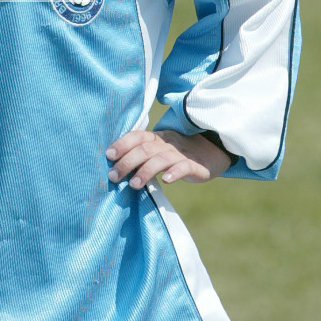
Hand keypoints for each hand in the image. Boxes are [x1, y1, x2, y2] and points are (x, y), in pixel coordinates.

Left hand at [105, 129, 230, 190]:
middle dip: (127, 162)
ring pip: (161, 158)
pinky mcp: (195, 165)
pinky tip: (165, 181)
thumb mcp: (159, 150)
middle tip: (113, 176)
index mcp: (157, 137)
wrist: (212, 152)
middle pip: (145, 149)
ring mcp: (181, 153)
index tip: (108, 155)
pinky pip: (184, 166)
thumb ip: (141, 156)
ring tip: (134, 184)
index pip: (137, 136)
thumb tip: (115, 168)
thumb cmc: (176, 154)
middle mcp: (167, 143)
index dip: (122, 143)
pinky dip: (174, 172)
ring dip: (145, 171)